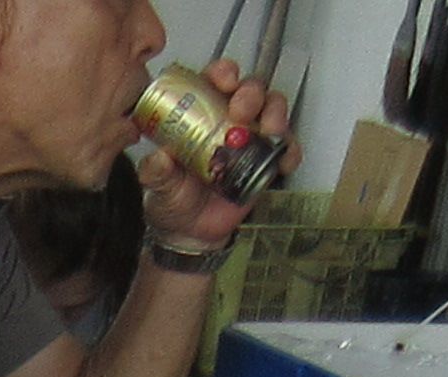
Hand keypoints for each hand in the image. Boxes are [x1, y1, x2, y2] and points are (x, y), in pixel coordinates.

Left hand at [141, 60, 285, 252]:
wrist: (190, 232)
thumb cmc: (173, 198)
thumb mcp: (158, 184)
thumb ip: (157, 171)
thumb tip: (160, 158)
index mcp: (201, 113)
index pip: (215, 80)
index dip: (224, 73)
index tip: (225, 80)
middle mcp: (230, 118)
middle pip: (250, 89)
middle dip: (250, 93)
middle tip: (242, 110)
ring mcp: (252, 137)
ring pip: (274, 110)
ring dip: (275, 114)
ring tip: (268, 130)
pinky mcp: (267, 160)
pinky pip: (286, 148)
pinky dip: (290, 151)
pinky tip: (283, 161)